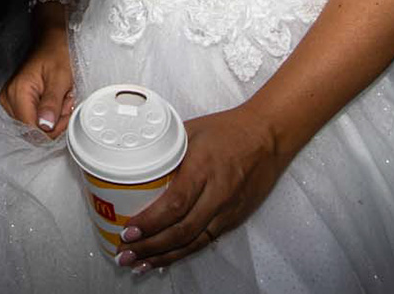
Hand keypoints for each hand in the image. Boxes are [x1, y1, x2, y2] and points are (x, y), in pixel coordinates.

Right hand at [0, 13, 75, 135]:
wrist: (52, 40)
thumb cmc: (56, 54)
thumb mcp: (60, 78)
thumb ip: (52, 104)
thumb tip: (45, 127)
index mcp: (17, 92)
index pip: (31, 130)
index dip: (53, 128)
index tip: (65, 111)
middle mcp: (8, 99)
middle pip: (32, 131)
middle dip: (54, 121)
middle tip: (66, 101)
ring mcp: (10, 101)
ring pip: (33, 127)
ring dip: (52, 117)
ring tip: (61, 98)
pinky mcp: (15, 102)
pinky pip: (32, 119)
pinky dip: (47, 114)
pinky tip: (54, 101)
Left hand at [113, 107, 289, 271]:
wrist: (268, 136)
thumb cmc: (229, 130)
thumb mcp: (191, 131)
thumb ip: (166, 149)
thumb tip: (136, 162)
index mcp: (203, 168)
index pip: (174, 204)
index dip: (150, 223)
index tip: (128, 231)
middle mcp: (217, 194)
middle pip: (181, 231)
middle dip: (150, 247)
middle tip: (125, 254)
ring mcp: (228, 210)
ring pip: (193, 242)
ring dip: (164, 256)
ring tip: (139, 264)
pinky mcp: (234, 218)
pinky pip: (206, 240)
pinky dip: (184, 252)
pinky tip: (165, 258)